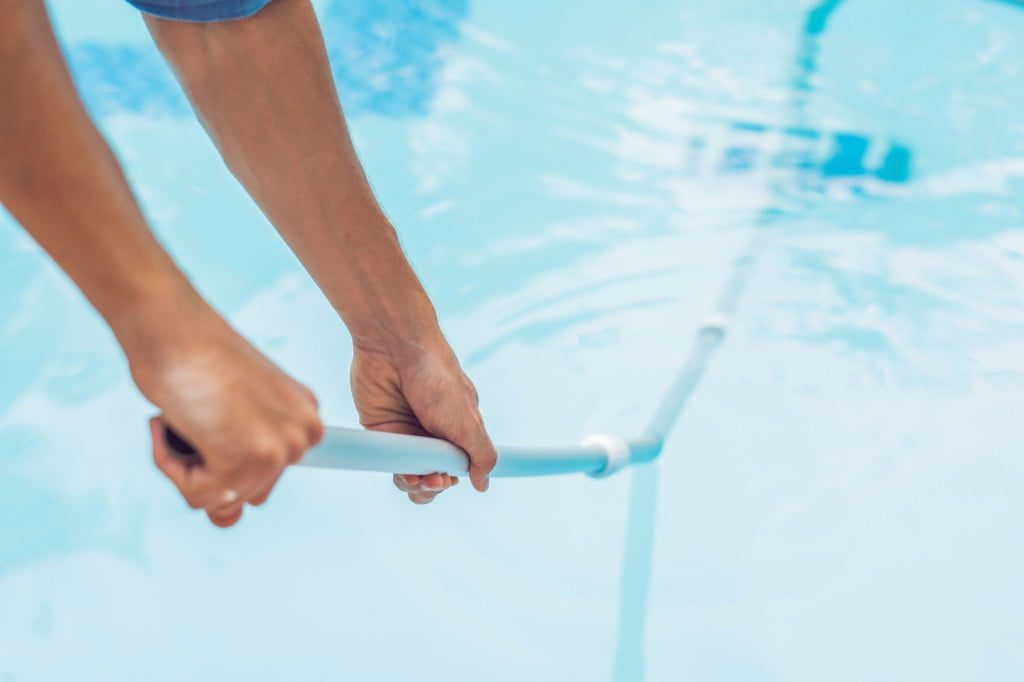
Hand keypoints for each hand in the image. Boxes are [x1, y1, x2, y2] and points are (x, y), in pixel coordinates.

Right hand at [127, 299, 322, 526]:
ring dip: (185, 466)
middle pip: (246, 493)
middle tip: (194, 414)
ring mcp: (278, 450)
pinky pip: (195, 495)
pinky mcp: (244, 462)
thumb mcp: (234, 407)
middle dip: (207, 465)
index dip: (228, 456)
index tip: (218, 424)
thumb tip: (229, 518)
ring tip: (185, 414)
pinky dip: (169, 464)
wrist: (172, 326)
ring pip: (217, 499)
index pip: (269, 473)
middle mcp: (303, 435)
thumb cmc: (193, 357)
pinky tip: (172, 420)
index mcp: (305, 417)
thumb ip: (239, 455)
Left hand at [350, 336, 496, 503]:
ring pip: (410, 475)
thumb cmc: (438, 380)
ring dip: (415, 485)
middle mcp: (433, 433)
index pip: (457, 467)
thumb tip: (483, 484)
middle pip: (433, 475)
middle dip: (434, 485)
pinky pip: (389, 462)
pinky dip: (398, 473)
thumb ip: (481, 455)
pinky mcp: (382, 431)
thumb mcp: (469, 422)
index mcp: (458, 429)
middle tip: (434, 479)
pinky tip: (404, 472)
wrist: (396, 350)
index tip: (449, 479)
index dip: (452, 479)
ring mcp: (407, 432)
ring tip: (418, 480)